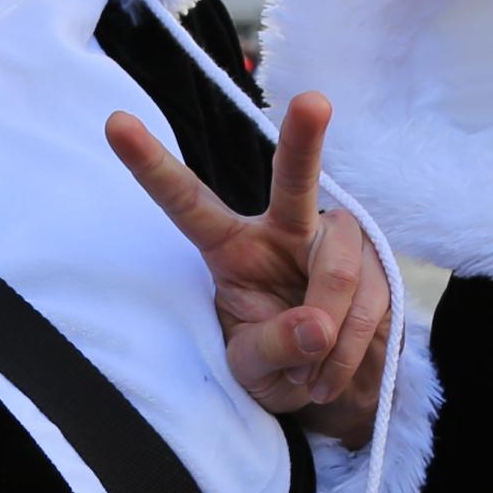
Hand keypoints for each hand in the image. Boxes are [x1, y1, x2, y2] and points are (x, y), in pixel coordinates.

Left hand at [109, 90, 392, 446]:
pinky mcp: (377, 262)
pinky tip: (332, 372)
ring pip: (338, 271)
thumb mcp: (253, 366)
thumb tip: (318, 325)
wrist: (332, 390)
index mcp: (230, 245)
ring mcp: (336, 241)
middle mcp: (285, 229)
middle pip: (295, 180)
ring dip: (329, 337)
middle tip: (313, 102)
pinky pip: (368, 301)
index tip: (115, 123)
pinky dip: (350, 349)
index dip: (152, 165)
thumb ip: (273, 345)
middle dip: (304, 139)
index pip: (188, 202)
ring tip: (312, 374)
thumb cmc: (278, 365)